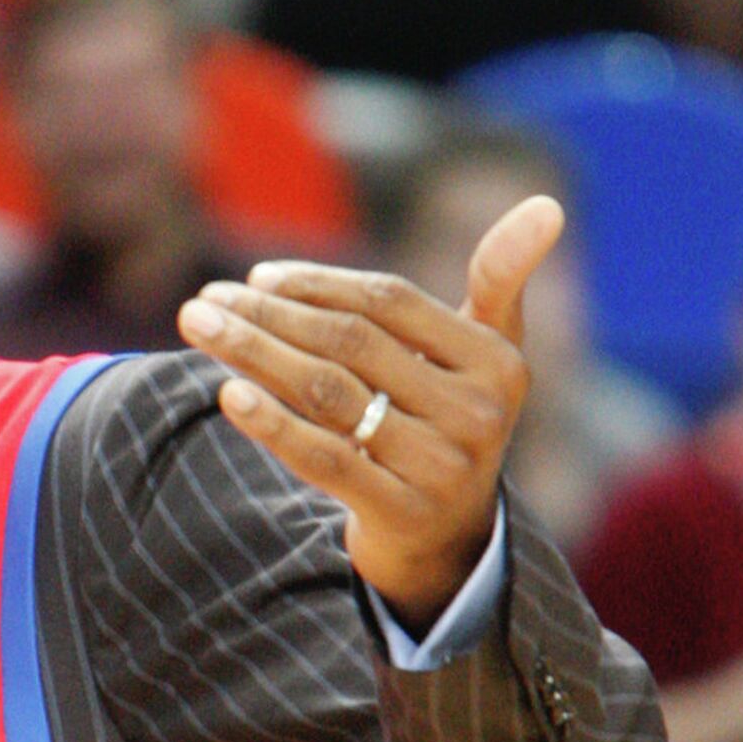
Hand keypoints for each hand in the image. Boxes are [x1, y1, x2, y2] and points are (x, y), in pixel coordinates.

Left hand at [176, 197, 564, 632]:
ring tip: (197, 327)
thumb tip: (546, 203)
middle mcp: (479, 413)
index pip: (389, 301)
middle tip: (203, 301)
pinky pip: (324, 458)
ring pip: (327, 393)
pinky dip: (272, 423)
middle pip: (349, 343)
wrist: (447, 538)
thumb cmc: (450, 419)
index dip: (316, 284)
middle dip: (268, 316)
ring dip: (252, 353)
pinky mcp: (400, 513)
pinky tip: (228, 392)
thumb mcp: (486, 352)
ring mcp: (442, 467)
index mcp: (498, 361)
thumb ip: (500, 278)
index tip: (255, 278)